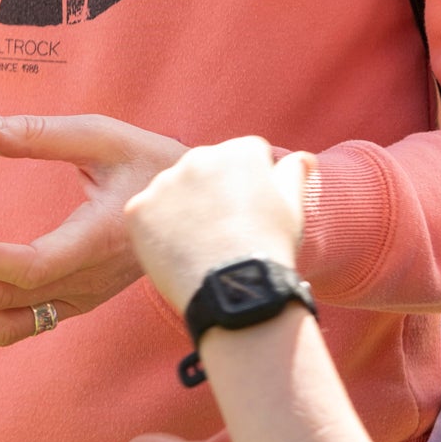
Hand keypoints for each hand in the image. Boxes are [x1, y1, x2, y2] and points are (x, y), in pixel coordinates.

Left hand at [0, 109, 185, 345]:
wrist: (197, 207)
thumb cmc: (150, 164)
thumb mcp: (102, 136)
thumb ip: (39, 133)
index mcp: (96, 241)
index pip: (28, 268)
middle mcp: (88, 282)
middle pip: (4, 298)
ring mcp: (82, 299)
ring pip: (6, 325)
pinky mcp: (76, 303)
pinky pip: (19, 327)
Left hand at [125, 137, 311, 312]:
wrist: (237, 289)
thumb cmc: (270, 248)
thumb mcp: (292, 207)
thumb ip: (293, 174)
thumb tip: (302, 158)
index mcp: (237, 153)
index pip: (243, 155)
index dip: (250, 183)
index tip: (251, 210)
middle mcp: (196, 158)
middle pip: (204, 169)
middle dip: (213, 190)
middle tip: (226, 229)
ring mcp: (163, 183)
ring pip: (173, 190)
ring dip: (183, 208)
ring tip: (203, 243)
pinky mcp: (138, 209)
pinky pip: (147, 214)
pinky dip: (158, 230)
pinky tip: (179, 250)